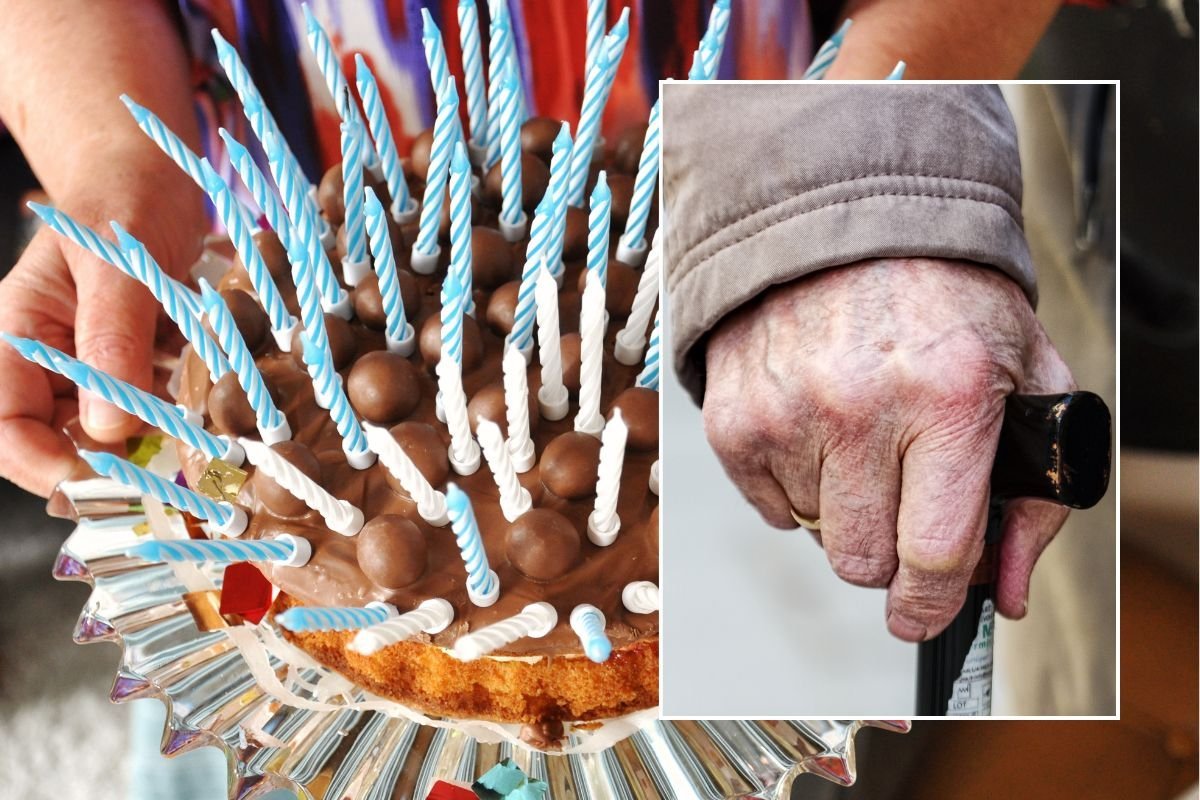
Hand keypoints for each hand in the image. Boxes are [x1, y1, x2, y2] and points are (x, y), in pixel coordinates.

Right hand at [0, 154, 205, 496]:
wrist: (158, 176)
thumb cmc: (124, 200)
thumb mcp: (119, 261)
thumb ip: (111, 335)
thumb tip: (106, 426)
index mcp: (15, 333)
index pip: (3, 426)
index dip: (40, 465)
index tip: (97, 481)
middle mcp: (47, 358)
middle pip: (53, 441)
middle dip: (102, 468)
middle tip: (163, 478)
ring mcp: (92, 365)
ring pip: (107, 434)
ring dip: (149, 447)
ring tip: (196, 446)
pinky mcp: (136, 366)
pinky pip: (149, 410)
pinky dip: (175, 419)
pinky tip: (208, 413)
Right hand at [702, 258, 1074, 640]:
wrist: (842, 220)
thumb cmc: (943, 298)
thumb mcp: (1025, 377)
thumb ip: (1035, 494)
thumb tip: (1006, 593)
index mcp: (948, 396)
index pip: (937, 552)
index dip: (934, 602)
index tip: (923, 611)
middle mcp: (860, 406)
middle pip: (864, 561)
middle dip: (888, 553)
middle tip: (899, 507)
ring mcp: (787, 412)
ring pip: (816, 535)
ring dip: (842, 508)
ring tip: (859, 441)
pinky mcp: (732, 417)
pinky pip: (768, 507)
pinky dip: (796, 486)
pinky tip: (817, 431)